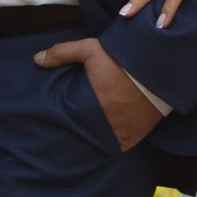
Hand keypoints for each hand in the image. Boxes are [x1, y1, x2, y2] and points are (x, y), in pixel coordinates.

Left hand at [34, 37, 160, 151]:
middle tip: (76, 126)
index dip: (62, 121)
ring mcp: (119, 136)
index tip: (59, 119)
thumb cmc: (123, 61)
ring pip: (100, 144)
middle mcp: (102, 125)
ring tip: (92, 132)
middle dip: (78, 132)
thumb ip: (63, 53)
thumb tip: (36, 59)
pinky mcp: (134, 139)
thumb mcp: (92, 50)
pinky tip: (109, 134)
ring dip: (96, 138)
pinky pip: (118, 146)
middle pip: (82, 136)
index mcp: (88, 106)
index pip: (66, 122)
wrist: (160, 72)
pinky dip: (113, 142)